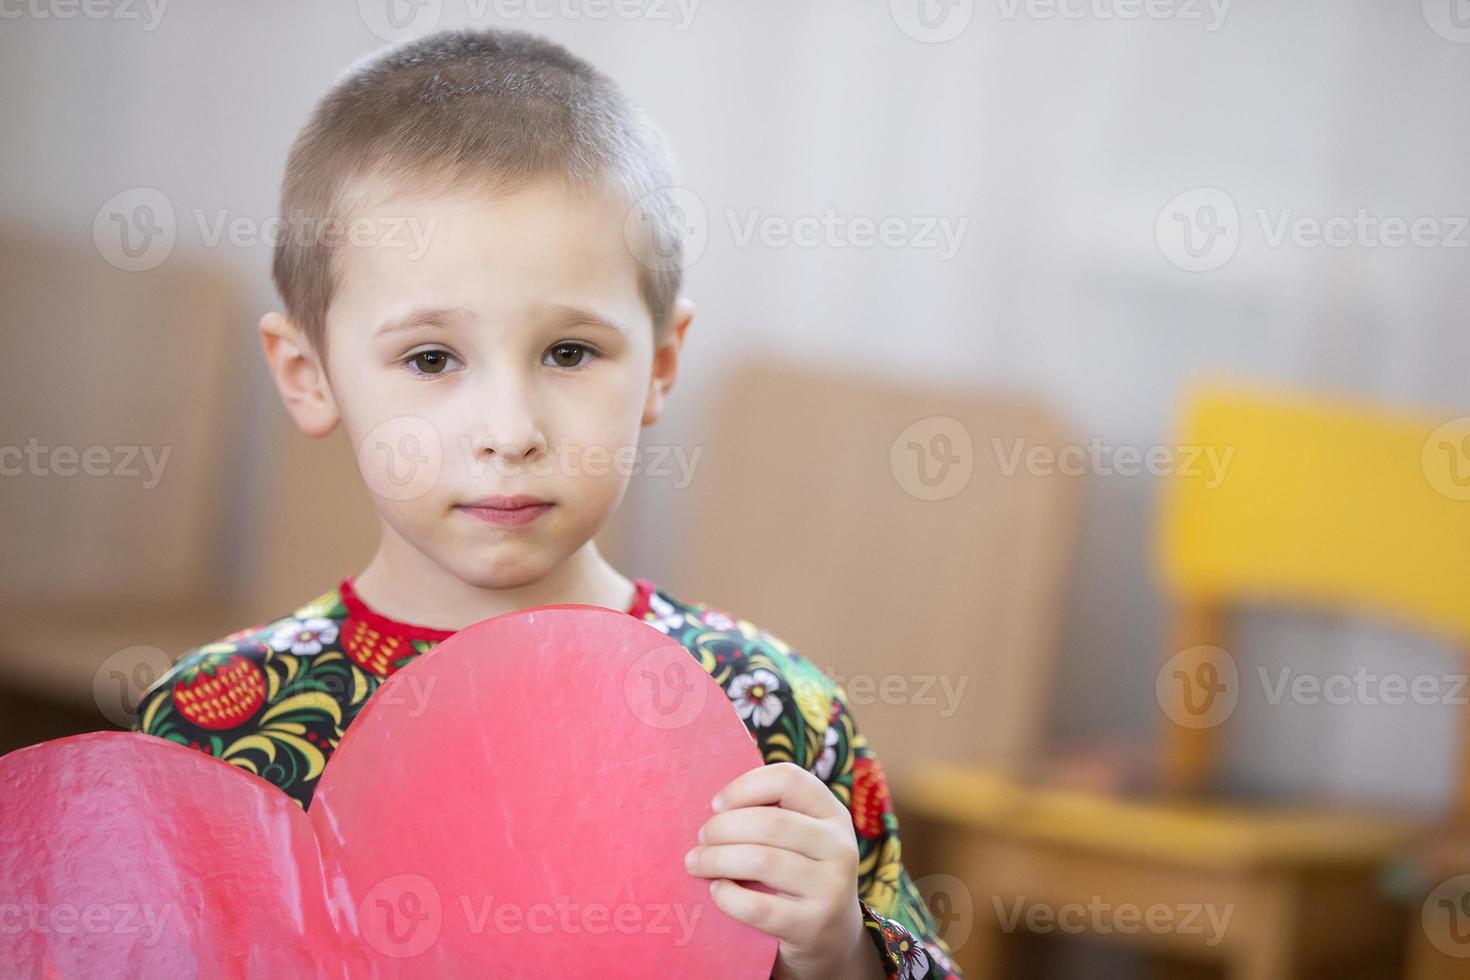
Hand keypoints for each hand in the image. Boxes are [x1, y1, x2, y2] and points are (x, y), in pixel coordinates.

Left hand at [685, 762, 885, 979]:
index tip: (716, 805)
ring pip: (762, 861)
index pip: (789, 779)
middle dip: (722, 828)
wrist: (831, 937)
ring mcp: (831, 887)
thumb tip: (712, 808)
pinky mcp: (814, 925)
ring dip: (717, 860)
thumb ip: (770, 815)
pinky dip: (729, 897)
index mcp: (832, 813)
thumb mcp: (800, 839)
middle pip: (770, 822)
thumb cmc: (798, 875)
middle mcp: (839, 846)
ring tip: (696, 863)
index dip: (745, 786)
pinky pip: (759, 907)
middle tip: (700, 839)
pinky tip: (717, 891)